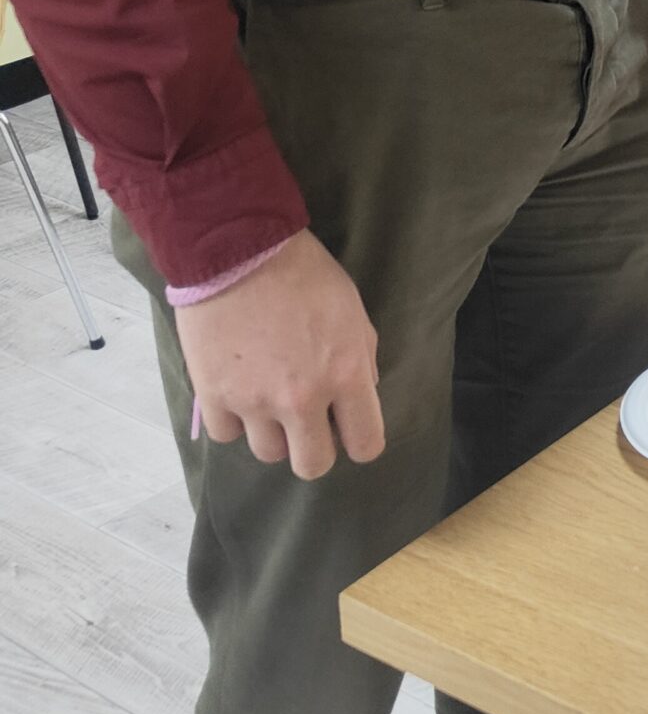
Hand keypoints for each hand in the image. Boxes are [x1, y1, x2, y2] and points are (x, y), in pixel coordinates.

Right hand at [176, 229, 383, 478]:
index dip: (359, 440)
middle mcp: (302, 399)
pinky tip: (237, 390)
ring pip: (269, 453)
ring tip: (267, 396)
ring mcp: (255, 402)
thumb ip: (360, 359)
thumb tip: (361, 394)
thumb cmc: (303, 273)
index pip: (367, 444)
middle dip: (314, 447)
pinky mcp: (214, 397)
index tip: (347, 428)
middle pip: (313, 465)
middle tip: (306, 421)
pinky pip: (227, 435)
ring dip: (272, 432)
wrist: (238, 248)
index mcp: (346, 374)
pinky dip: (233, 418)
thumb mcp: (351, 311)